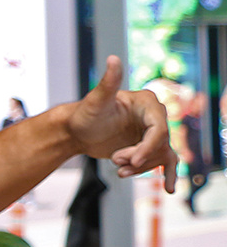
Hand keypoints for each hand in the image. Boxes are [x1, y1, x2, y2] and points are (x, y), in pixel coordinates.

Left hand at [68, 56, 177, 192]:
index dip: (147, 146)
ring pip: (159, 156)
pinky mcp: (148, 146)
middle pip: (159, 145)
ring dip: (141, 167)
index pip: (159, 129)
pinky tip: (170, 189)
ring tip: (119, 170)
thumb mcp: (95, 100)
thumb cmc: (84, 113)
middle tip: (116, 162)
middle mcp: (154, 116)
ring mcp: (152, 132)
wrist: (76, 130)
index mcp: (147, 103)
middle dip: (139, 158)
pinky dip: (168, 174)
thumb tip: (113, 58)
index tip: (130, 159)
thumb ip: (108, 81)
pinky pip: (165, 161)